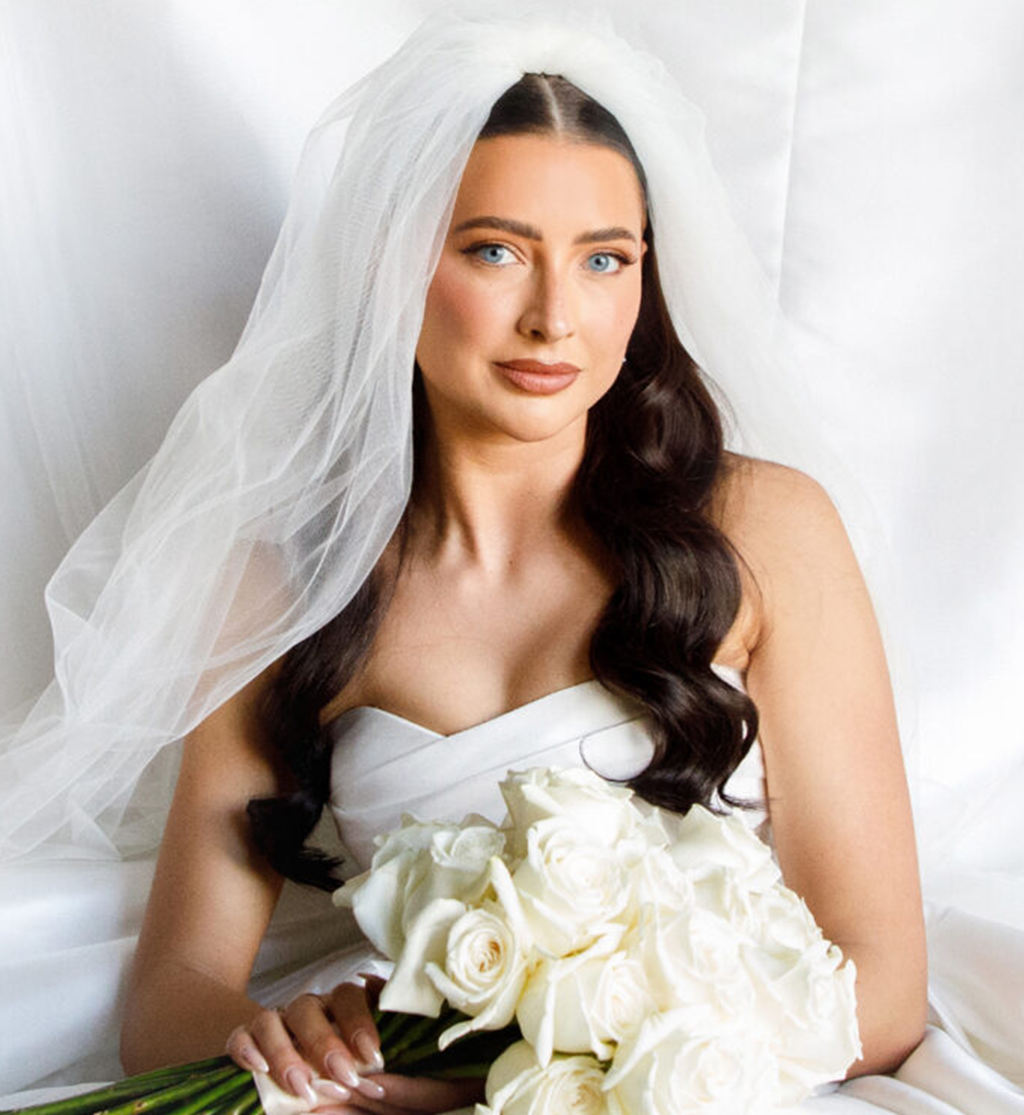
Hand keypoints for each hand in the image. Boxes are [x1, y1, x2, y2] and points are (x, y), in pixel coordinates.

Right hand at [226, 977, 483, 1114]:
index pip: (354, 995)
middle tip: (343, 1077)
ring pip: (275, 1018)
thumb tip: (438, 1076)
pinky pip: (240, 1034)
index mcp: (344, 1008)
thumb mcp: (382, 1076)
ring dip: (288, 1051)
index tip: (374, 1057)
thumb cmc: (350, 1075)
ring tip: (302, 1087)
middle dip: (328, 1041)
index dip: (362, 1023)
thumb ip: (407, 1076)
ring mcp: (276, 1023)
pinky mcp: (245, 1042)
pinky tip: (257, 1067)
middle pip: (313, 1005)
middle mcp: (310, 1009)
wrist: (288, 1075)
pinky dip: (246, 1047)